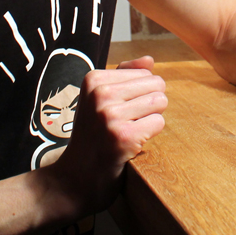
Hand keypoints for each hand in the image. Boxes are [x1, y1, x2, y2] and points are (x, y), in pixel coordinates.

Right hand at [47, 56, 166, 213]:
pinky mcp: (123, 137)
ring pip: (160, 102)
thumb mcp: (99, 99)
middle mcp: (100, 94)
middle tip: (128, 122)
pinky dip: (150, 134)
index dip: (139, 93)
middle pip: (156, 84)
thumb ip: (125, 75)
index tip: (118, 110)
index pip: (145, 71)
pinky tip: (131, 143)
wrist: (75, 177)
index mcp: (93, 79)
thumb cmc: (92, 134)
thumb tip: (150, 59)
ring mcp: (110, 115)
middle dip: (150, 104)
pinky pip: (158, 122)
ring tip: (129, 131)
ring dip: (151, 119)